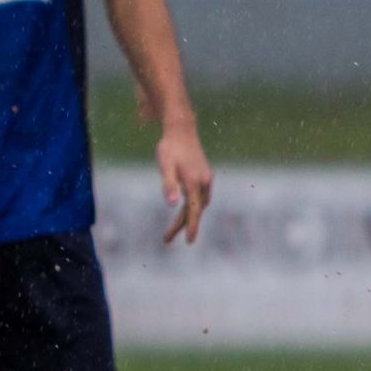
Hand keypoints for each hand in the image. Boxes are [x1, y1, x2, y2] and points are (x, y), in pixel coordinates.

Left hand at [157, 125, 212, 243]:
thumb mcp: (165, 165)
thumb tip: (171, 204)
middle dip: (182, 225)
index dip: (190, 226)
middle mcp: (203, 182)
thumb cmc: (170, 147)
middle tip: (166, 239)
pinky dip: (193, 207)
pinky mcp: (204, 176)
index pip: (193, 210)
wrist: (181, 129)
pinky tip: (184, 211)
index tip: (189, 241)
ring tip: (173, 229)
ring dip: (188, 217)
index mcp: (194, 182)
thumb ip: (168, 184)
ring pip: (199, 204)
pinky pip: (200, 197)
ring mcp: (206, 179)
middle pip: (195, 210)